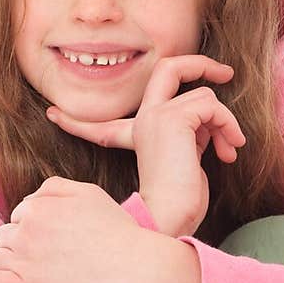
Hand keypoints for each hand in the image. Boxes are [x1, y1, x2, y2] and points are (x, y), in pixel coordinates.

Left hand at [0, 177, 141, 282]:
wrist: (132, 268)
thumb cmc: (115, 231)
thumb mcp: (88, 193)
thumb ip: (53, 187)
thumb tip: (30, 198)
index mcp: (37, 209)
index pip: (17, 216)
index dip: (31, 227)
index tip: (49, 240)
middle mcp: (26, 234)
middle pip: (2, 236)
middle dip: (17, 244)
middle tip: (41, 256)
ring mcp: (25, 264)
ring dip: (5, 262)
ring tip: (28, 271)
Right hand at [44, 55, 245, 236]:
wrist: (170, 219)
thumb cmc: (181, 205)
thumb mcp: (184, 163)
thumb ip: (189, 139)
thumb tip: (209, 129)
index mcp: (137, 136)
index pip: (106, 124)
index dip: (80, 122)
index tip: (53, 117)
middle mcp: (143, 121)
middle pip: (167, 68)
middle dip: (199, 63)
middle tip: (226, 73)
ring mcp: (154, 117)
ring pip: (204, 95)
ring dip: (225, 121)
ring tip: (229, 147)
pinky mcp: (171, 119)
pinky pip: (211, 105)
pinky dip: (227, 126)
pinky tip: (227, 151)